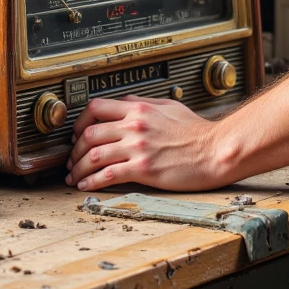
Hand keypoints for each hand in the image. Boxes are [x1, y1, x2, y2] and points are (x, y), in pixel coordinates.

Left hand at [66, 96, 228, 190]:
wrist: (216, 150)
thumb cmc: (199, 132)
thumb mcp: (170, 107)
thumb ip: (145, 103)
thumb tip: (127, 103)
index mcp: (139, 108)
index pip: (96, 108)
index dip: (80, 122)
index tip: (77, 133)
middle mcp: (135, 125)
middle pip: (89, 133)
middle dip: (75, 149)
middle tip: (72, 159)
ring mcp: (138, 147)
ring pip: (94, 155)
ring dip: (79, 168)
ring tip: (74, 176)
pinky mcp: (143, 168)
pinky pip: (107, 175)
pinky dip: (91, 181)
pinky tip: (86, 185)